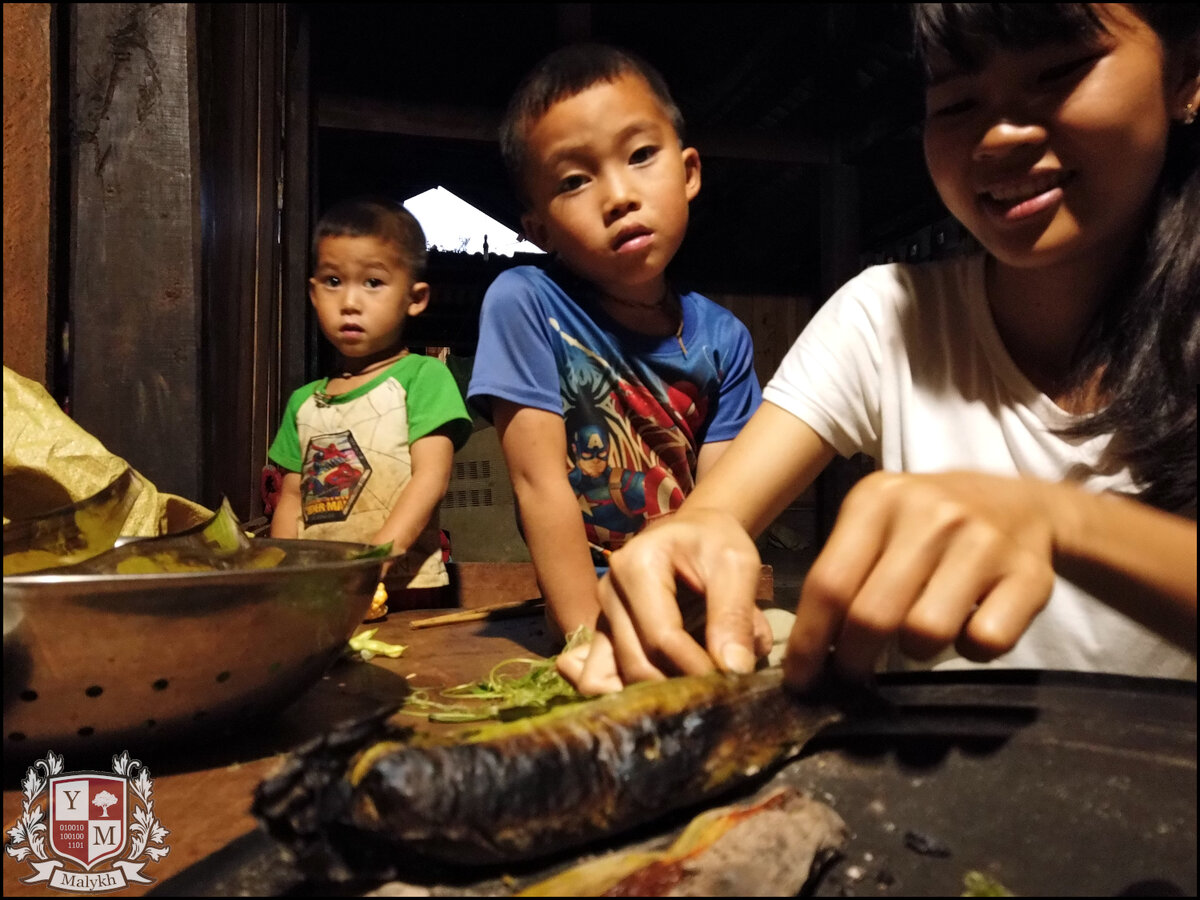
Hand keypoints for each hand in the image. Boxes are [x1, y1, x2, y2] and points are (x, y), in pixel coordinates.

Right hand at [556, 508, 772, 694]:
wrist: (693, 533)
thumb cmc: (715, 544)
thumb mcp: (737, 565)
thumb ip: (735, 615)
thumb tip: (734, 671)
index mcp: (636, 566)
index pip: (662, 637)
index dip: (697, 669)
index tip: (731, 684)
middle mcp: (608, 592)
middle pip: (635, 664)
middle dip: (678, 688)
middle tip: (717, 693)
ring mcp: (599, 616)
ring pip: (608, 679)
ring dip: (651, 697)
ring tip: (690, 693)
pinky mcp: (600, 636)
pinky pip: (599, 678)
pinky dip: (626, 694)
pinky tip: (660, 694)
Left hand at [784, 470, 1056, 689]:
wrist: (1020, 503)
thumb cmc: (928, 524)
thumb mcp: (876, 522)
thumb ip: (842, 571)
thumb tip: (807, 652)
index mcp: (878, 499)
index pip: (829, 583)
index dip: (809, 641)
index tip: (799, 679)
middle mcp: (930, 514)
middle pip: (871, 615)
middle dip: (853, 659)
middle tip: (852, 673)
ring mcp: (983, 541)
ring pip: (925, 632)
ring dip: (915, 651)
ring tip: (917, 633)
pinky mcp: (1029, 574)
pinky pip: (985, 642)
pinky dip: (971, 650)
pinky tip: (967, 627)